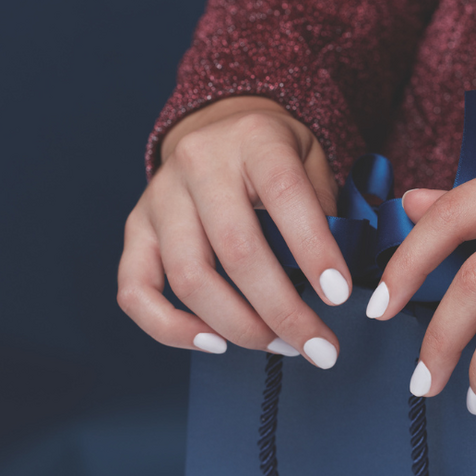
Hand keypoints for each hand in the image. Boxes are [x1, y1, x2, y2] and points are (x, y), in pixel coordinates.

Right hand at [117, 96, 349, 368]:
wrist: (220, 127)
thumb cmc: (276, 154)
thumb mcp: (312, 159)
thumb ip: (325, 208)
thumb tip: (331, 281)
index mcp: (254, 140)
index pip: (284, 194)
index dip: (313, 249)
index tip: (339, 296)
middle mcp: (199, 164)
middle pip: (236, 250)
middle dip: (283, 311)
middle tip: (319, 347)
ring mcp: (159, 198)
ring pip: (189, 279)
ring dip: (239, 327)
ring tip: (281, 345)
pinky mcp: (136, 229)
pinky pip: (136, 291)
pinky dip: (171, 329)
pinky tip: (215, 343)